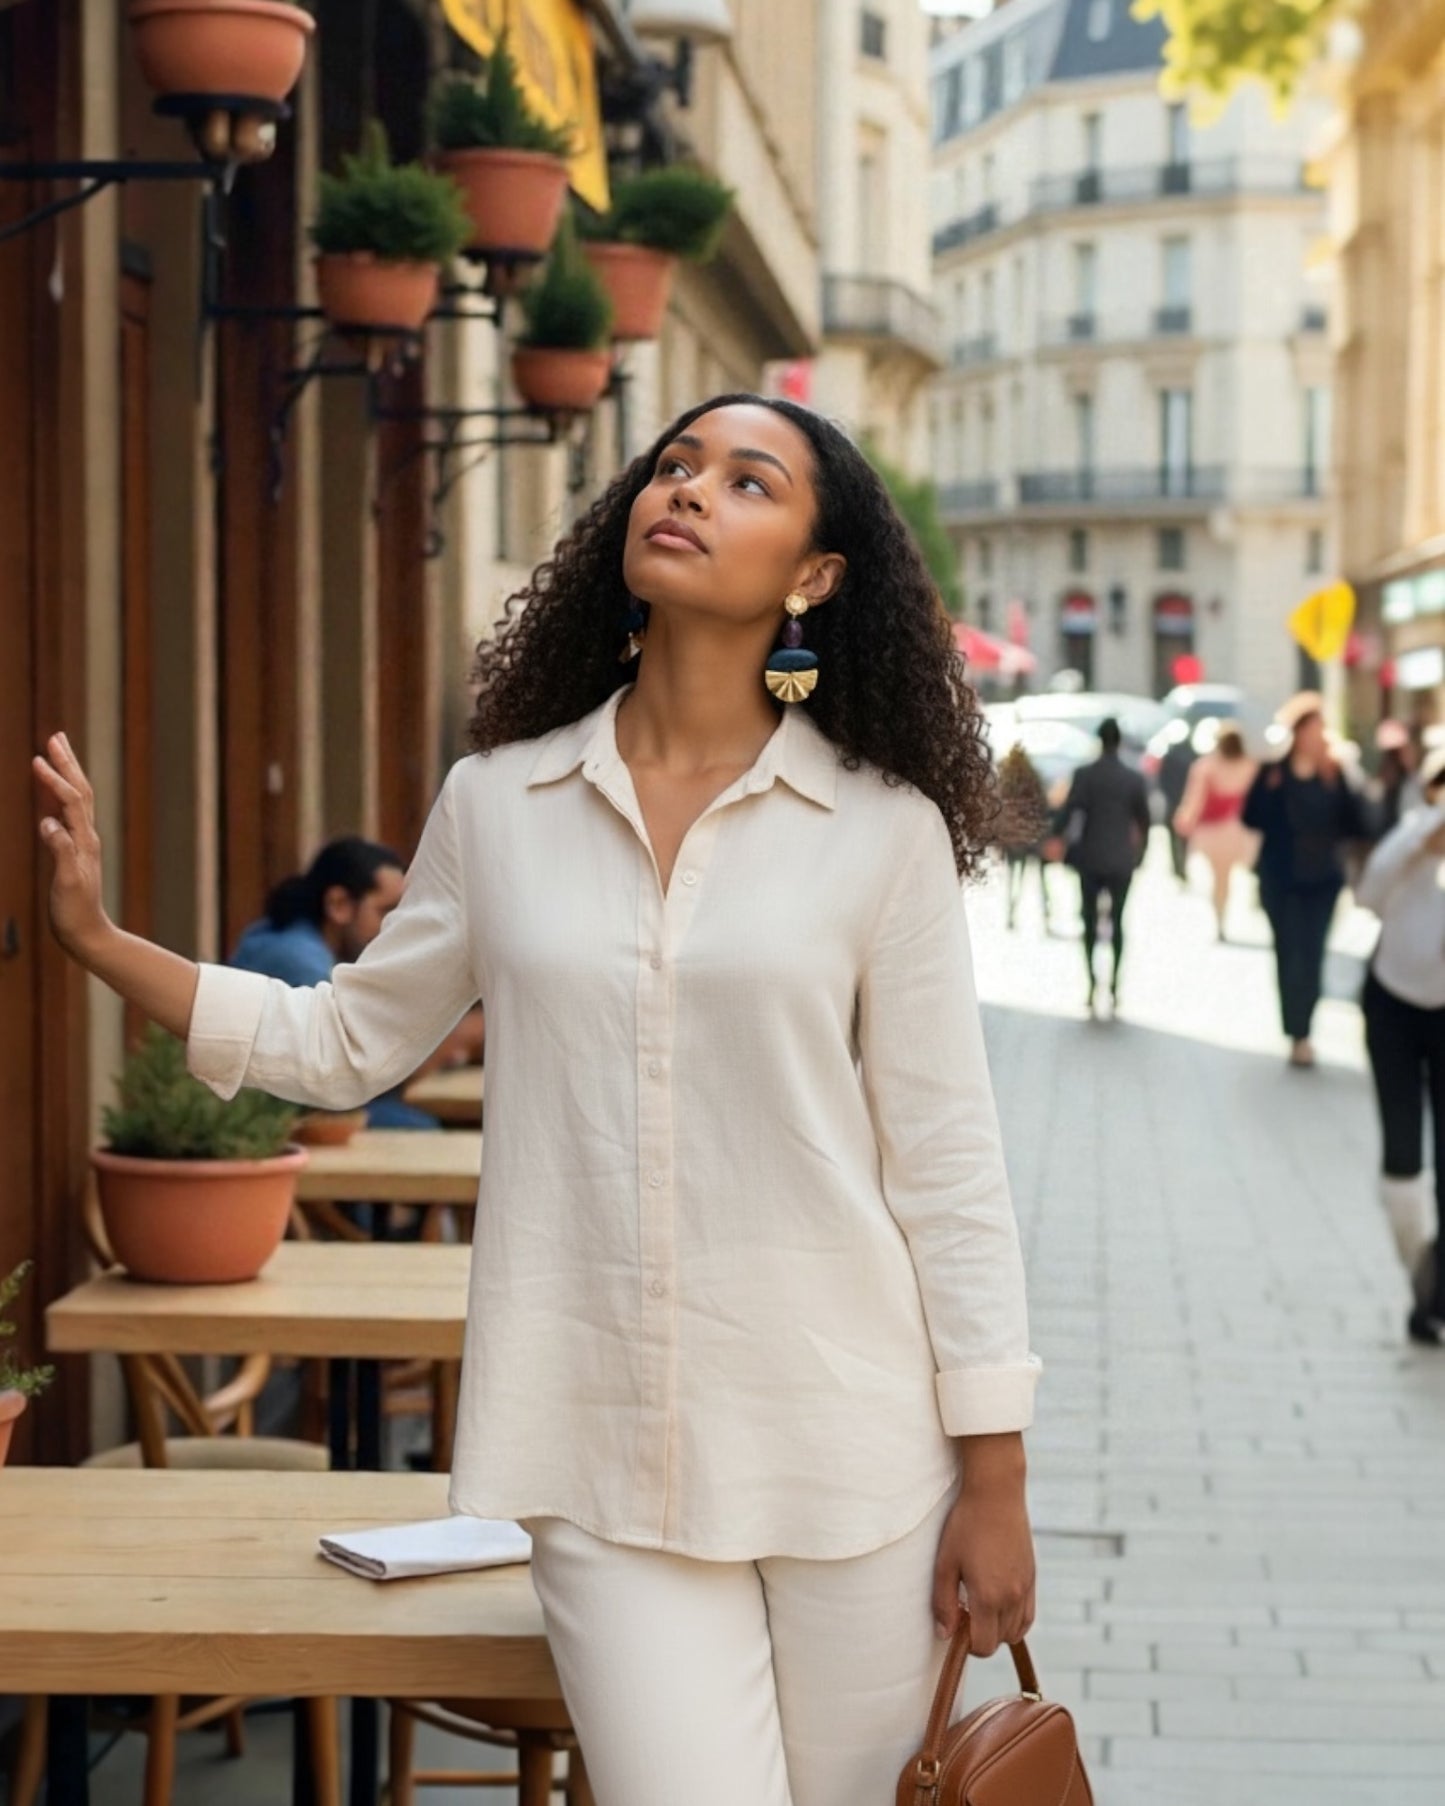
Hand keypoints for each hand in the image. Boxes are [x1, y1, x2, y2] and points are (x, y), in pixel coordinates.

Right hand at [33, 732, 109, 956]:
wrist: (87, 934)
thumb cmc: (75, 912)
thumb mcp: (67, 882)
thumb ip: (60, 851)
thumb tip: (48, 823)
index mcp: (84, 841)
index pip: (72, 801)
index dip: (55, 780)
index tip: (38, 759)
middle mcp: (87, 836)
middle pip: (81, 791)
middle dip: (67, 763)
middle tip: (56, 736)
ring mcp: (83, 843)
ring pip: (78, 800)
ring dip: (68, 774)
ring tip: (56, 752)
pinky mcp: (75, 851)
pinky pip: (70, 815)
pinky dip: (61, 796)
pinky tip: (53, 793)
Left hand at [932, 1478, 1035, 1657]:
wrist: (996, 1494)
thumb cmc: (965, 1525)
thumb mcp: (945, 1563)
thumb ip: (944, 1603)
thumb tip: (945, 1635)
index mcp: (989, 1596)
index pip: (984, 1645)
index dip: (966, 1644)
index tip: (955, 1623)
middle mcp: (1012, 1597)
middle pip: (999, 1641)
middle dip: (980, 1635)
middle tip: (964, 1611)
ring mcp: (1026, 1588)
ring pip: (1016, 1631)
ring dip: (997, 1628)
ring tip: (980, 1605)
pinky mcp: (1032, 1577)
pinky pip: (1028, 1616)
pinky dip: (1014, 1619)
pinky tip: (998, 1602)